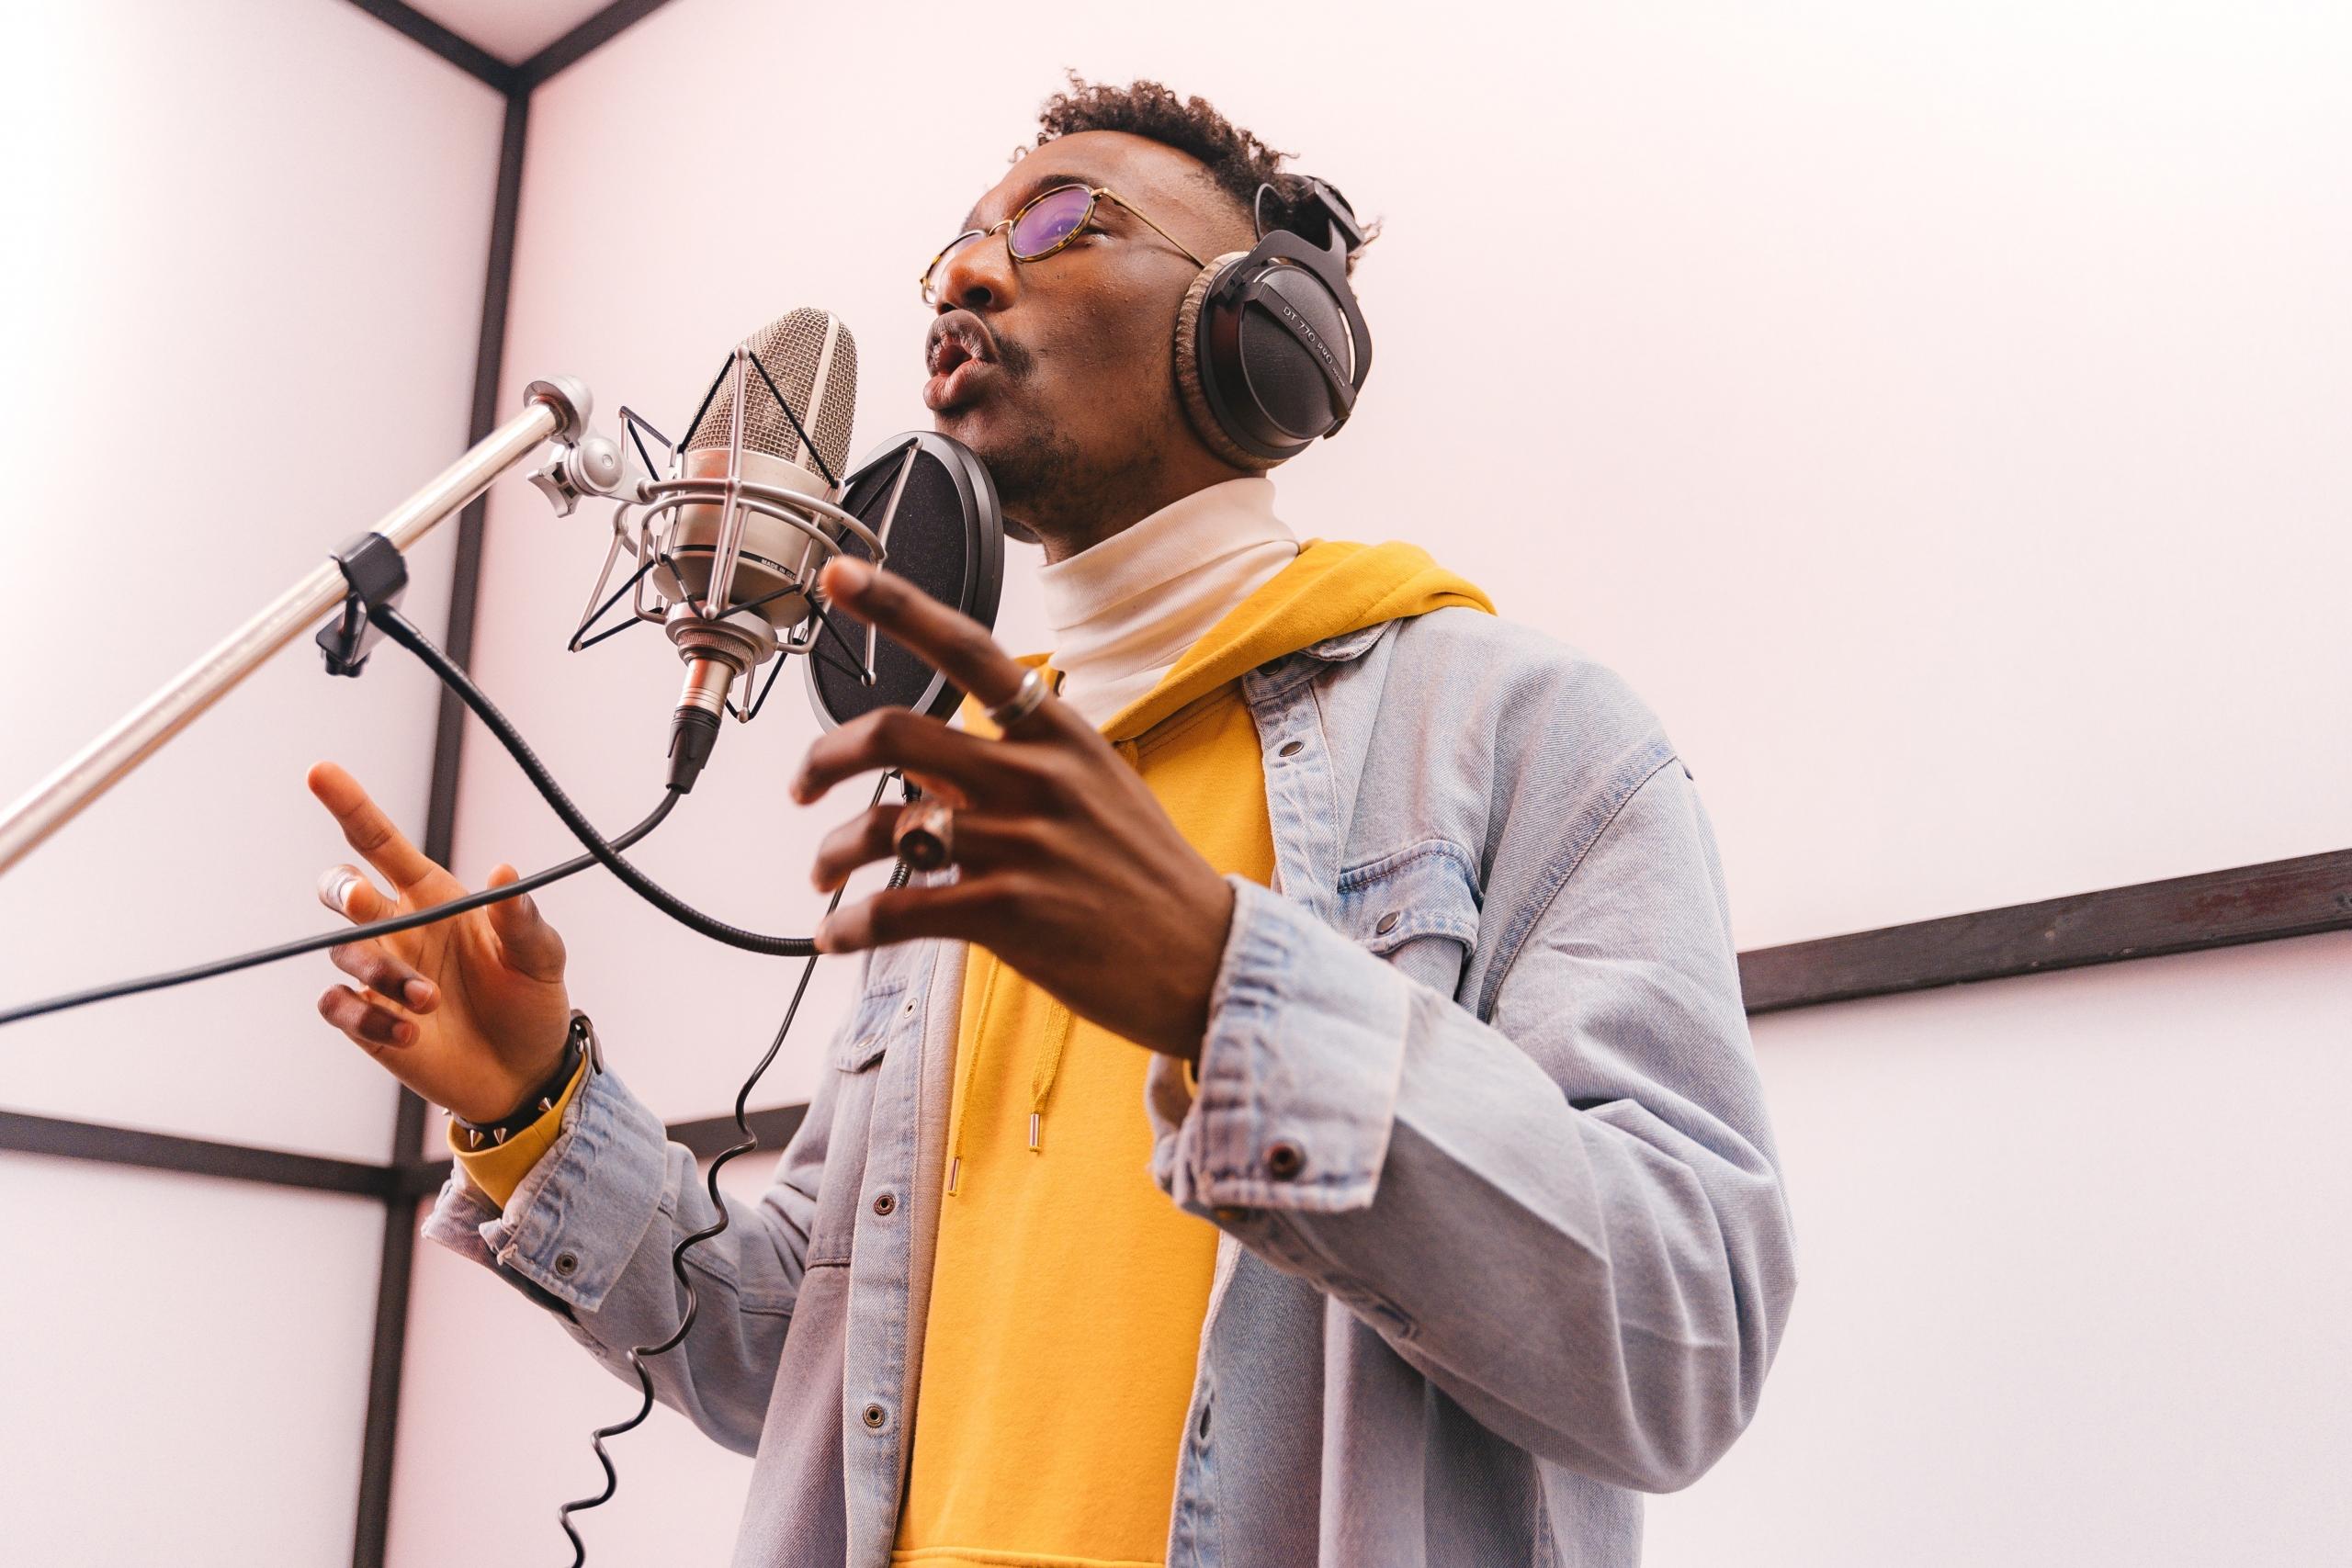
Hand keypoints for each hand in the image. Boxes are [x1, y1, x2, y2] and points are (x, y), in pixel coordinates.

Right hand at [306, 762, 573, 1121]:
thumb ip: (521, 918)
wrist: (525, 1073)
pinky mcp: (368, 1019)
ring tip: (430, 1002)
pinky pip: (339, 1006)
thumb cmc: (530, 1001)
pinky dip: (367, 1017)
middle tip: (366, 904)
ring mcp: (380, 974)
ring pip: (343, 953)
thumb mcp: (541, 956)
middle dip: (343, 892)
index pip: (381, 843)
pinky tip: (409, 1034)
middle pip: (342, 891)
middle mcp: (400, 928)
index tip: (320, 773)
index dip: (350, 806)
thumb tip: (505, 873)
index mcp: (435, 897)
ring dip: (381, 974)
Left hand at [792, 555, 1234, 1059]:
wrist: (1207, 959)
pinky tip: (837, 936)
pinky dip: (848, 926)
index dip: (895, 604)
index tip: (837, 575)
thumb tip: (935, 765)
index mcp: (1059, 734)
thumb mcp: (1100, 788)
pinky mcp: (1008, 914)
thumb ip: (1021, 762)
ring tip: (824, 874)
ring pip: (881, 828)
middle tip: (801, 784)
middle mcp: (1036, 777)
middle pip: (894, 734)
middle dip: (823, 757)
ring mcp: (1022, 844)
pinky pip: (895, 909)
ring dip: (831, 853)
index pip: (967, 649)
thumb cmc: (1146, 877)